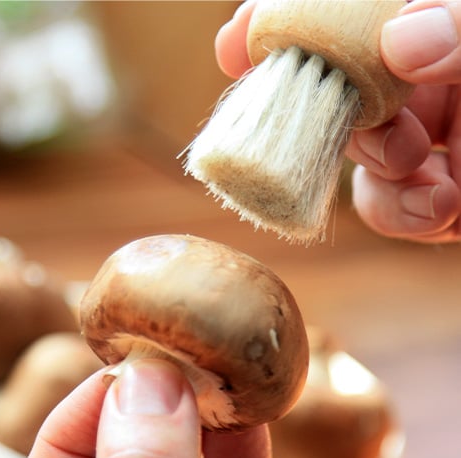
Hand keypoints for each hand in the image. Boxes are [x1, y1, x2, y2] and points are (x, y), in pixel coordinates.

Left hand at [9, 359, 278, 457]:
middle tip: (185, 349)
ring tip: (221, 363)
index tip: (139, 355)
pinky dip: (248, 447)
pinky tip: (254, 410)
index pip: (60, 450)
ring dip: (210, 409)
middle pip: (131, 444)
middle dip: (160, 391)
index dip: (99, 393)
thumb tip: (149, 381)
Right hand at [215, 0, 460, 242]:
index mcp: (429, 37)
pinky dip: (399, 215)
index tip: (236, 40)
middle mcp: (418, 90)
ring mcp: (418, 146)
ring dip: (372, 167)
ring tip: (412, 164)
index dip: (287, 26)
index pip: (344, 22)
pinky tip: (441, 204)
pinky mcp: (425, 198)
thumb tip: (401, 37)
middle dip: (321, 112)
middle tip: (321, 119)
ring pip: (349, 159)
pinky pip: (381, 209)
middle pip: (331, 93)